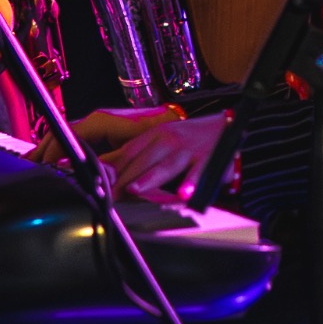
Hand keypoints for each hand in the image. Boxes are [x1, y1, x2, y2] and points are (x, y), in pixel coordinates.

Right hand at [31, 107, 179, 165]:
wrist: (171, 125)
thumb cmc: (155, 136)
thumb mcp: (131, 152)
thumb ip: (108, 163)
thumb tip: (88, 174)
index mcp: (100, 121)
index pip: (66, 134)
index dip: (52, 151)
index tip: (41, 166)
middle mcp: (95, 120)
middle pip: (60, 133)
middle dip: (42, 149)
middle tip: (27, 166)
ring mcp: (96, 125)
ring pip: (64, 135)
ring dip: (48, 149)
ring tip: (33, 163)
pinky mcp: (99, 132)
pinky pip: (72, 138)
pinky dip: (59, 148)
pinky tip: (52, 159)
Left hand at [106, 113, 230, 199]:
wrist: (226, 127)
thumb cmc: (188, 139)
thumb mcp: (160, 141)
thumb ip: (135, 155)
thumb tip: (103, 166)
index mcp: (154, 135)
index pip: (127, 153)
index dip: (111, 168)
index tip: (96, 183)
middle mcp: (169, 140)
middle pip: (142, 161)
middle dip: (123, 179)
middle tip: (108, 196)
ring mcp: (188, 150)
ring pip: (166, 166)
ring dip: (150, 178)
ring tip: (135, 189)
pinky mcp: (209, 159)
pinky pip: (199, 173)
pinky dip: (192, 184)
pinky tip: (184, 195)